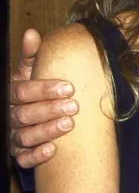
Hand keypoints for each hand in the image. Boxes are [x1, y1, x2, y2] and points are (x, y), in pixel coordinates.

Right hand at [10, 29, 78, 167]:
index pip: (22, 91)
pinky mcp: (18, 153)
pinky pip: (23, 158)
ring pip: (24, 136)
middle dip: (49, 110)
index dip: (44, 89)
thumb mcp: (31, 71)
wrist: (31, 114)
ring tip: (68, 125)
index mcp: (12, 93)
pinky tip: (52, 150)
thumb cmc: (33, 90)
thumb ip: (32, 55)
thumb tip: (32, 33)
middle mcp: (10, 114)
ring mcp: (13, 135)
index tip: (69, 87)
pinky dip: (36, 155)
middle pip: (25, 114)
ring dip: (46, 131)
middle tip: (73, 107)